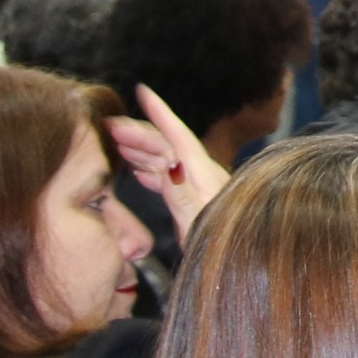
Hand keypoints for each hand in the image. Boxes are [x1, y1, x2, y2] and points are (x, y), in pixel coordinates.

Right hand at [110, 84, 228, 238]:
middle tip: (108, 126)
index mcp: (203, 175)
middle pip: (167, 145)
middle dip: (138, 132)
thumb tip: (170, 163)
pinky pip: (168, 178)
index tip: (143, 91)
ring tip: (115, 143)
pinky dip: (149, 171)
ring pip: (166, 160)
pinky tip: (136, 172)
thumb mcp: (199, 223)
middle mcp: (202, 175)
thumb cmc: (223, 246)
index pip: (178, 136)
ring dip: (140, 149)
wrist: (249, 266)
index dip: (160, 113)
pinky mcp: (196, 201)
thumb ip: (183, 195)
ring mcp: (200, 187)